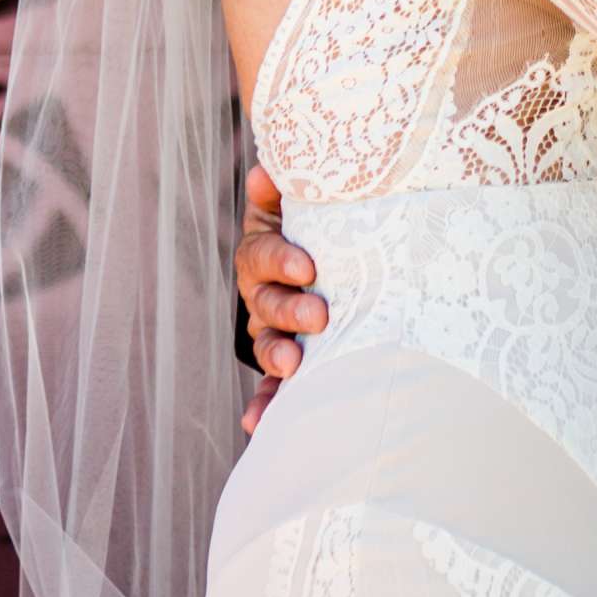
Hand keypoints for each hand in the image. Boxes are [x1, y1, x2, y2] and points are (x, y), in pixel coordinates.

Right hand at [234, 161, 326, 434]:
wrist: (339, 256)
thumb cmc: (324, 226)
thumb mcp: (306, 205)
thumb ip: (289, 190)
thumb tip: (265, 171)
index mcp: (264, 256)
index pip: (261, 256)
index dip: (279, 260)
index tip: (308, 266)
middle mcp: (263, 296)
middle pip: (266, 305)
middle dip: (288, 310)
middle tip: (319, 315)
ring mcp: (274, 332)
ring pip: (267, 347)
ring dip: (277, 357)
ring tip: (292, 366)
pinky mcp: (289, 364)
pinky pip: (273, 388)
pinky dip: (265, 406)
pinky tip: (257, 425)